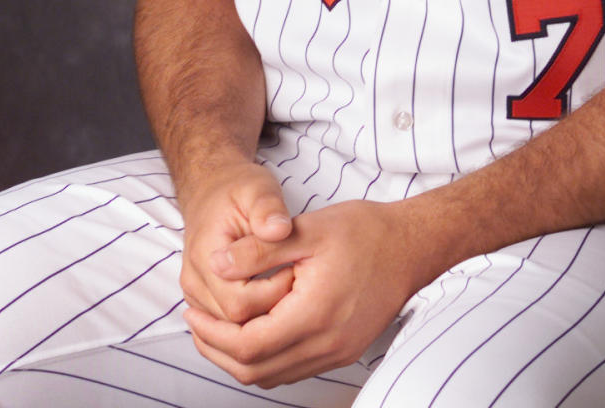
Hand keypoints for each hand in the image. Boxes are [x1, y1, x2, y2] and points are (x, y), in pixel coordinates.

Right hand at [179, 160, 296, 326]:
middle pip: (235, 322)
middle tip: (297, 281)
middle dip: (271, 308)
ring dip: (262, 315)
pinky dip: (252, 317)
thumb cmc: (238, 189)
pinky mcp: (202, 298)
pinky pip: (227, 323)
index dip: (273, 293)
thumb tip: (279, 229)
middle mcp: (194, 281)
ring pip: (231, 328)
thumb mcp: (258, 188)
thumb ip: (267, 208)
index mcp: (205, 257)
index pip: (239, 303)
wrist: (213, 190)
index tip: (297, 270)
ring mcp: (195, 293)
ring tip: (287, 287)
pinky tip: (274, 297)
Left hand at [183, 198, 419, 387]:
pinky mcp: (344, 352)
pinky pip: (293, 370)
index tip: (193, 312)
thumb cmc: (365, 231)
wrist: (412, 245)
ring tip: (218, 327)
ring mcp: (337, 353)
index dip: (213, 335)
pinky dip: (266, 358)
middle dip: (218, 351)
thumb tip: (216, 263)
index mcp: (315, 314)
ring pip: (273, 376)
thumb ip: (260, 248)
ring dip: (239, 358)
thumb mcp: (308, 228)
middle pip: (256, 371)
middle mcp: (327, 344)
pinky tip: (254, 330)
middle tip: (196, 324)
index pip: (249, 346)